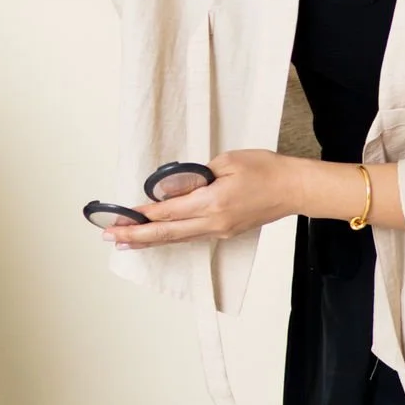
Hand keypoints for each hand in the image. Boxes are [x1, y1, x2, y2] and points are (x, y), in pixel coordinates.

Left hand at [104, 151, 309, 250]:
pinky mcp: (224, 232)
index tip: (121, 216)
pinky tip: (156, 238)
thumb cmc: (265, 169)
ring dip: (149, 240)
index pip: (168, 212)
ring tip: (124, 242)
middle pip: (167, 233)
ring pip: (176, 239)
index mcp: (213, 202)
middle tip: (110, 236)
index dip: (142, 215)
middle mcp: (213, 222)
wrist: (293, 188)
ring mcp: (219, 230)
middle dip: (135, 235)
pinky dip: (169, 238)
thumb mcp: (226, 161)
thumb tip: (170, 189)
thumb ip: (195, 176)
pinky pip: (190, 237)